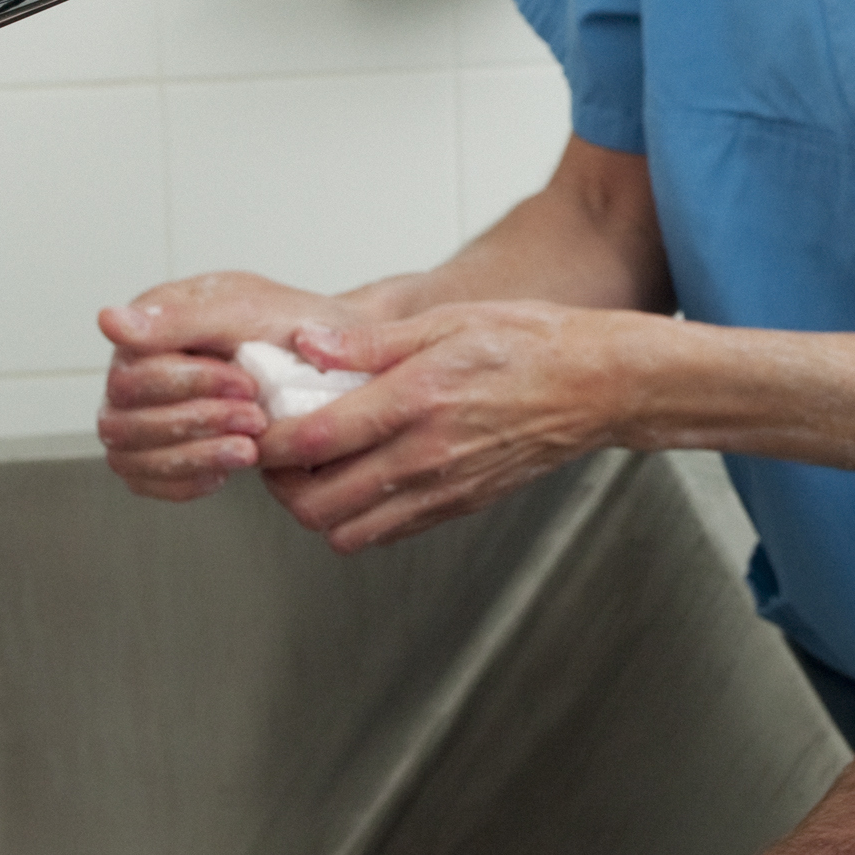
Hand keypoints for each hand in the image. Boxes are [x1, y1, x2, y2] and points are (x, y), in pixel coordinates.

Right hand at [92, 271, 349, 499]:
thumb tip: (108, 320)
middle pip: (121, 421)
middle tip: (255, 418)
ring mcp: (140, 413)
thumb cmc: (289, 326)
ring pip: (128, 457)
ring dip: (191, 457)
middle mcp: (134, 369)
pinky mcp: (156, 450)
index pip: (133, 374)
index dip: (190, 386)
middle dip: (194, 424)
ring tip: (247, 450)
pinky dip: (183, 482)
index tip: (247, 385)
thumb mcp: (245, 311)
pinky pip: (145, 481)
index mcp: (147, 326)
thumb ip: (178, 319)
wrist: (329, 358)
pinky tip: (225, 470)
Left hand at [247, 300, 644, 551]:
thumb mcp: (446, 323)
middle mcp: (425, 455)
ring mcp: (442, 489)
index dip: (267, 442)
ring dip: (316, 507)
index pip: (312, 442)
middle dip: (280, 483)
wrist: (598, 386)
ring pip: (347, 532)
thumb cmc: (529, 344)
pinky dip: (357, 516)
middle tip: (276, 450)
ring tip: (314, 467)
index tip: (256, 424)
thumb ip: (369, 343)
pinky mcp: (457, 507)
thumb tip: (306, 345)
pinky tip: (357, 475)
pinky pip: (386, 532)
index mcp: (416, 401)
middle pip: (316, 505)